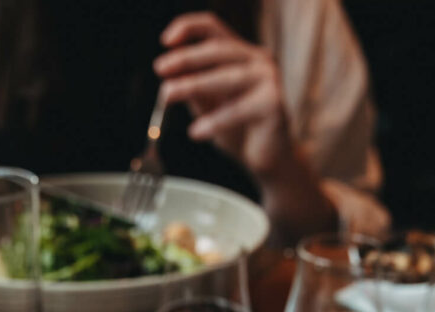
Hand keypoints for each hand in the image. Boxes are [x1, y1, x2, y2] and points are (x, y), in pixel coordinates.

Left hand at [154, 12, 292, 180]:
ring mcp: (269, 79)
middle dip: (185, 58)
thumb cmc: (239, 131)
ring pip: (227, 77)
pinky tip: (196, 132)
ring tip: (168, 95)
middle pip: (218, 49)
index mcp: (242, 55)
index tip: (165, 42)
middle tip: (160, 69)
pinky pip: (238, 110)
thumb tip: (169, 76)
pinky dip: (215, 121)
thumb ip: (194, 90)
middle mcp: (258, 60)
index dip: (188, 28)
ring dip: (193, 84)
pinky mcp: (274, 104)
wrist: (268, 161)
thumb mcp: (209, 107)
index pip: (214, 28)